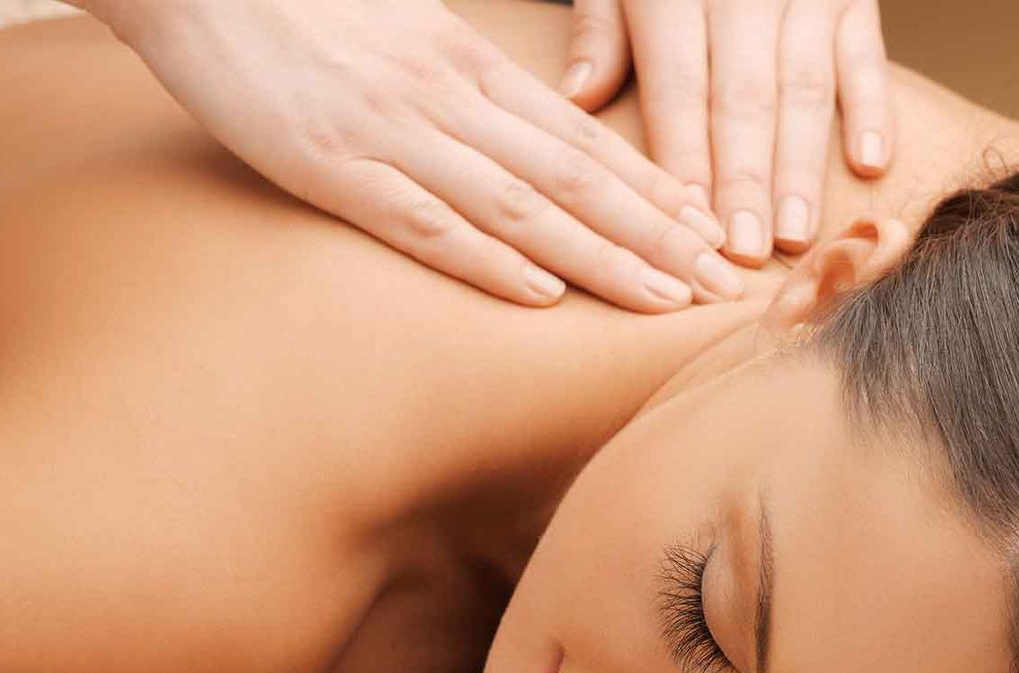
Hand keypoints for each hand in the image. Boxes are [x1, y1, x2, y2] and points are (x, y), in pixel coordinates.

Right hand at [80, 0, 741, 310]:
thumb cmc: (300, 6)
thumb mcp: (404, 33)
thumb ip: (465, 84)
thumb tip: (525, 132)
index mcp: (466, 65)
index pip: (583, 139)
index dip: (653, 190)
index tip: (708, 231)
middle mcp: (446, 99)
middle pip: (574, 177)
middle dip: (655, 235)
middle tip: (718, 283)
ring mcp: (393, 135)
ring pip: (520, 206)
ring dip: (600, 257)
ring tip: (662, 298)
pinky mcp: (334, 168)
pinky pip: (424, 222)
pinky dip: (488, 260)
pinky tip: (543, 293)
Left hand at [562, 0, 893, 262]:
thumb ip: (601, 30)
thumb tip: (577, 98)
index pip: (679, 87)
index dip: (685, 160)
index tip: (687, 228)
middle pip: (743, 97)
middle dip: (745, 181)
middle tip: (746, 253)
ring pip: (803, 86)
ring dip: (801, 165)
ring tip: (796, 235)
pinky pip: (865, 52)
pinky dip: (871, 107)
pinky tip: (869, 164)